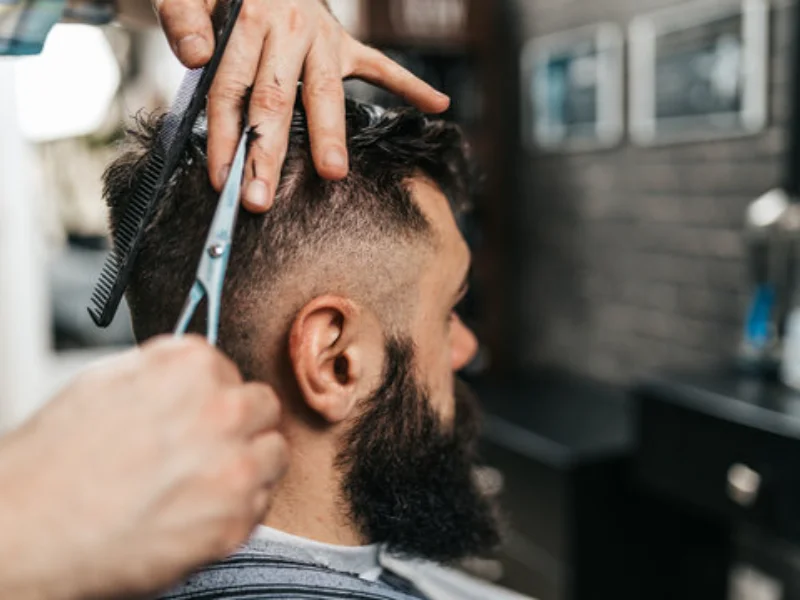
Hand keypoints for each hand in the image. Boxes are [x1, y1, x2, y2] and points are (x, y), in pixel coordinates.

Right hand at [0, 336, 286, 599]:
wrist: (30, 530)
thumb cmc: (56, 459)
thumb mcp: (106, 380)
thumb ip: (165, 369)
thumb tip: (194, 370)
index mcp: (193, 369)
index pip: (231, 370)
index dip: (211, 394)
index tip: (196, 412)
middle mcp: (224, 412)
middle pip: (263, 407)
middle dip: (240, 423)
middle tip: (206, 446)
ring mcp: (235, 467)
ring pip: (274, 454)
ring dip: (249, 462)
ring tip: (203, 480)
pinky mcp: (235, 521)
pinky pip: (260, 503)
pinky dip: (237, 506)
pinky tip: (197, 509)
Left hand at [155, 0, 449, 211]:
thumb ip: (183, 18)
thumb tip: (195, 57)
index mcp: (248, 20)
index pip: (232, 89)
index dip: (225, 136)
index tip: (222, 180)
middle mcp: (289, 31)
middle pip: (276, 100)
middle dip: (269, 153)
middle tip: (262, 198)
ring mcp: (323, 39)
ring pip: (325, 92)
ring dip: (330, 134)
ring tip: (333, 173)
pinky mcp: (345, 42)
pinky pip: (381, 66)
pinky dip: (410, 85)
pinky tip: (437, 104)